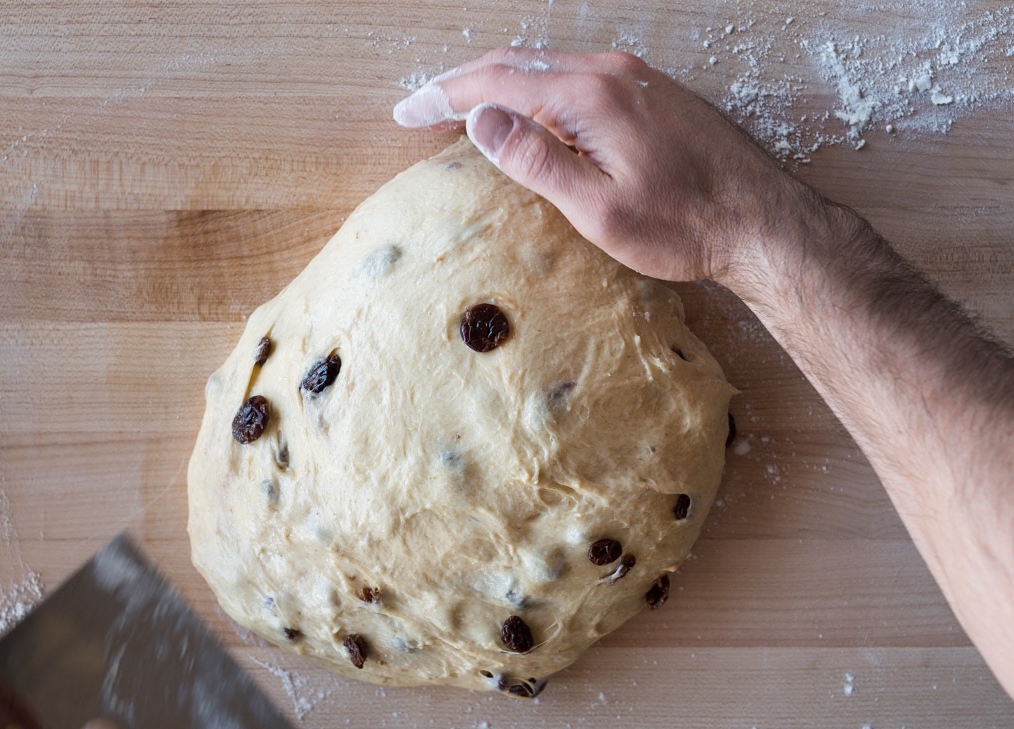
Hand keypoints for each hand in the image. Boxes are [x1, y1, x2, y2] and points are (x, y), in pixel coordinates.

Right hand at [393, 47, 817, 287]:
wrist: (761, 221)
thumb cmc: (684, 225)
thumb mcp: (599, 209)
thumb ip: (537, 162)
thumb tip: (481, 120)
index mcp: (591, 97)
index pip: (497, 84)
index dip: (443, 97)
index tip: (405, 111)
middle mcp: (611, 73)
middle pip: (516, 64)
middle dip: (462, 84)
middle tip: (420, 108)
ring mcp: (633, 78)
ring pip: (546, 66)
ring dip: (497, 83)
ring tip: (461, 108)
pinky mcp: (648, 93)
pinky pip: (574, 76)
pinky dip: (533, 88)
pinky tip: (526, 110)